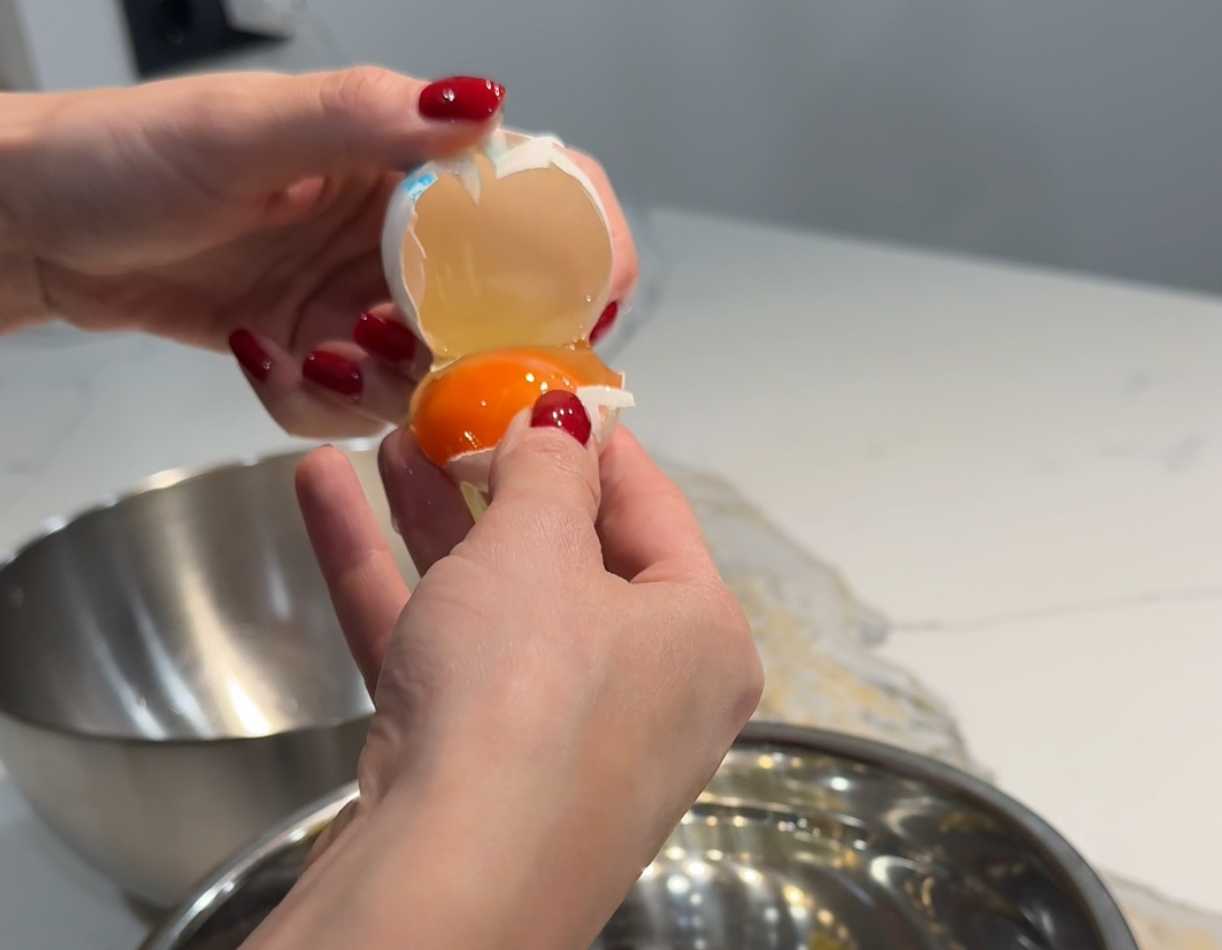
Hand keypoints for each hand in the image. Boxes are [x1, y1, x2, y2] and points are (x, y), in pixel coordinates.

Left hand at [0, 69, 637, 436]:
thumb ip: (364, 116)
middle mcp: (403, 237)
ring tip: (314, 354)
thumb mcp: (248, 129)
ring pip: (429, 375)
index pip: (537, 199)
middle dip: (467, 353)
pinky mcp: (327, 355)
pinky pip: (355, 408)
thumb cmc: (131, 153)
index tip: (588, 307)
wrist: (49, 227)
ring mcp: (366, 301)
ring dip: (378, 387)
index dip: (583, 252)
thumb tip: (481, 108)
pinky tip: (261, 355)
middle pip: (499, 312)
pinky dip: (311, 403)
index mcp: (407, 164)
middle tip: (402, 350)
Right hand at [247, 413, 761, 948]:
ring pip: (495, 603)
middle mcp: (645, 690)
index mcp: (700, 635)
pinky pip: (440, 651)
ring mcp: (557, 735)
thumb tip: (567, 417)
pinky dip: (387, 579)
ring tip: (386, 439)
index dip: (592, 440)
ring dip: (434, 518)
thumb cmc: (524, 689)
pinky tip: (323, 495)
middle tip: (450, 413)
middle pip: (569, 556)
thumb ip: (550, 471)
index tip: (539, 387)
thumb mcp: (538, 551)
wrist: (445, 882)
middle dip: (498, 478)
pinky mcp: (475, 766)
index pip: (652, 510)